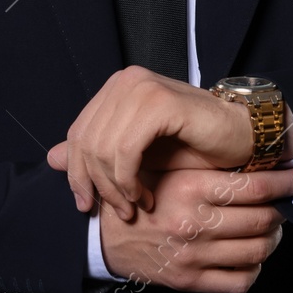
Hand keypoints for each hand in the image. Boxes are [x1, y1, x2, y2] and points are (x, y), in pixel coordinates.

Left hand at [46, 66, 253, 218]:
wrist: (241, 138)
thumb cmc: (193, 146)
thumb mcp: (137, 155)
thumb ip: (97, 154)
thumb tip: (51, 158)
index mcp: (116, 88)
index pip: (77, 133)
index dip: (76, 174)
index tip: (85, 205)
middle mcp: (126, 81)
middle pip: (85, 142)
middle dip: (95, 185)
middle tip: (115, 211)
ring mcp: (142, 87)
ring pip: (103, 149)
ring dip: (115, 188)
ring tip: (134, 206)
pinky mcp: (160, 102)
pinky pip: (126, 149)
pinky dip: (129, 180)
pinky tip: (145, 195)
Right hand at [98, 166, 292, 292]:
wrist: (100, 237)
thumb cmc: (135, 196)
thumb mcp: (164, 168)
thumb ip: (202, 162)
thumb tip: (250, 153)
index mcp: (190, 188)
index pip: (254, 188)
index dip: (282, 183)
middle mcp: (196, 223)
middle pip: (263, 220)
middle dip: (280, 210)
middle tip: (282, 202)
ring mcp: (195, 255)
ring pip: (258, 251)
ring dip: (273, 239)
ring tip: (270, 229)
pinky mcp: (190, 281)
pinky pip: (240, 281)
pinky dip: (254, 269)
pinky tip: (250, 257)